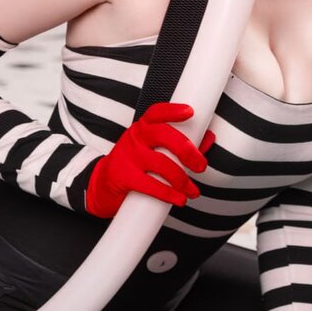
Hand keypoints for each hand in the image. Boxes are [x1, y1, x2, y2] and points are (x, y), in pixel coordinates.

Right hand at [86, 102, 214, 217]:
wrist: (102, 184)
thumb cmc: (135, 164)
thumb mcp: (153, 149)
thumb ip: (181, 143)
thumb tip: (209, 136)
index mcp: (143, 128)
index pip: (156, 113)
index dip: (173, 110)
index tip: (190, 112)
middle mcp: (134, 138)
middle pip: (164, 135)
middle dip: (188, 151)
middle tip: (201, 167)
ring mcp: (128, 156)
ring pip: (161, 163)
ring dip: (182, 179)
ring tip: (192, 190)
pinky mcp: (123, 177)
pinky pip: (150, 185)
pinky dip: (169, 194)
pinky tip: (180, 199)